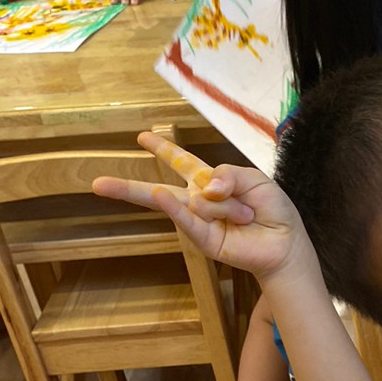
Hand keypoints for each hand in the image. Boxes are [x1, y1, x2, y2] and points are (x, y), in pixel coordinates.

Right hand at [93, 132, 310, 282]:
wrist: (285, 243)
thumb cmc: (272, 210)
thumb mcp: (253, 180)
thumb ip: (227, 174)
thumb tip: (203, 189)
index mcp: (209, 181)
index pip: (181, 162)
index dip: (163, 149)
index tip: (141, 137)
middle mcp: (199, 201)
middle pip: (157, 191)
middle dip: (127, 188)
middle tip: (96, 184)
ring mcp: (199, 222)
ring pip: (196, 201)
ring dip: (228, 204)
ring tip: (247, 214)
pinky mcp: (204, 241)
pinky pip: (188, 221)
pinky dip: (176, 209)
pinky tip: (160, 196)